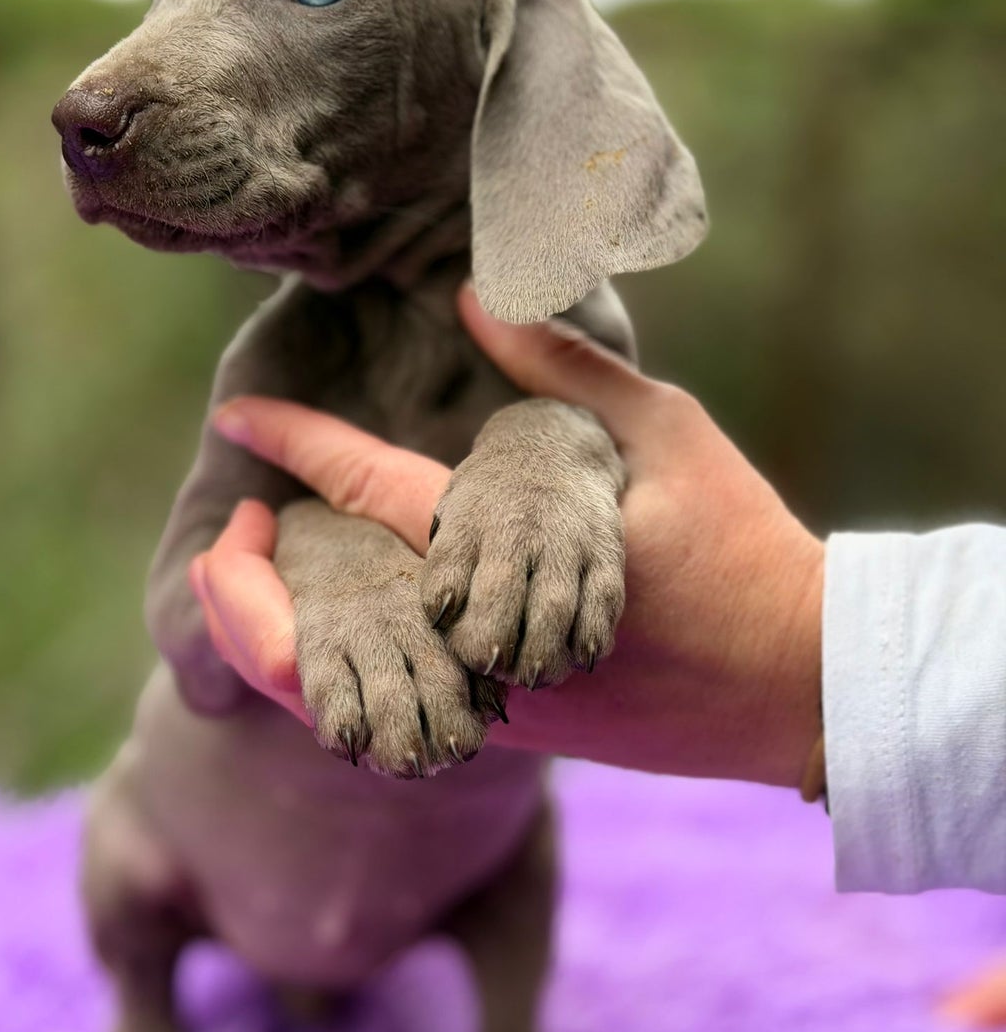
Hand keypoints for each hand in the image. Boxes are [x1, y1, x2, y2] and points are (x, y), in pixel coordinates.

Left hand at [193, 284, 823, 786]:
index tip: (237, 415)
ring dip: (292, 638)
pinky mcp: (524, 733)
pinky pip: (412, 705)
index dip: (296, 442)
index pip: (373, 488)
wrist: (804, 685)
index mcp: (515, 549)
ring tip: (261, 584)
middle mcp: (488, 635)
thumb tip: (476, 298)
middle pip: (332, 623)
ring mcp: (500, 698)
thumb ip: (563, 367)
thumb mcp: (665, 432)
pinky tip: (348, 627)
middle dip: (249, 589)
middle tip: (226, 540)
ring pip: (359, 686)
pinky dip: (359, 670)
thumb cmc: (743, 546)